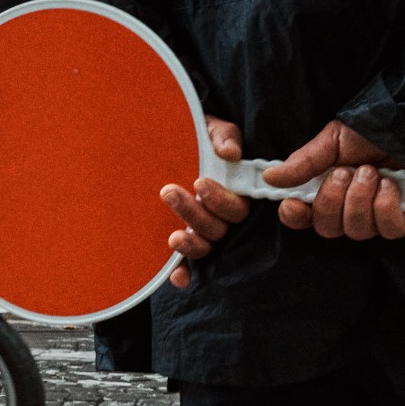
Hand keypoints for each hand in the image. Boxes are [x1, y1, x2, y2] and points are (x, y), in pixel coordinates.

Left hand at [164, 115, 250, 288]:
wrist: (169, 138)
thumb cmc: (196, 136)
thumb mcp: (209, 130)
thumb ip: (223, 137)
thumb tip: (230, 153)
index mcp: (232, 192)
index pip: (235, 209)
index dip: (220, 201)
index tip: (199, 182)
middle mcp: (218, 215)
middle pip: (217, 229)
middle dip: (194, 214)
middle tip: (169, 192)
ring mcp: (198, 228)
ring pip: (203, 246)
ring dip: (190, 244)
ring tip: (172, 236)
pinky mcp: (179, 237)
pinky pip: (186, 264)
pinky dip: (183, 273)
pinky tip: (176, 275)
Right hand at [264, 120, 404, 239]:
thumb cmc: (377, 128)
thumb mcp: (335, 139)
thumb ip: (304, 162)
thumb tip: (270, 177)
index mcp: (330, 189)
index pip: (304, 217)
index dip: (295, 217)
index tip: (294, 203)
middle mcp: (352, 207)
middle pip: (328, 229)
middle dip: (333, 201)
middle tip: (346, 172)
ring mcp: (380, 216)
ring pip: (357, 231)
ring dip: (360, 200)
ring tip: (372, 172)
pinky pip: (388, 230)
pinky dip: (385, 207)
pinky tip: (390, 185)